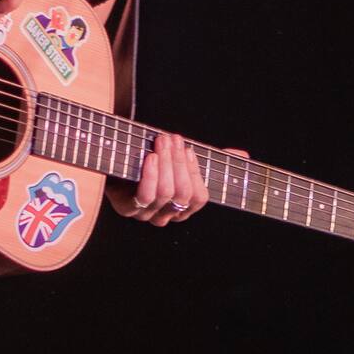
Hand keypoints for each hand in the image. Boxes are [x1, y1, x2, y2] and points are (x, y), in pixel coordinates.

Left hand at [107, 136, 248, 226]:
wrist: (110, 160)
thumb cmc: (150, 160)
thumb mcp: (181, 158)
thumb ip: (212, 159)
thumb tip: (244, 155)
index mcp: (181, 207)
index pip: (199, 198)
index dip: (196, 173)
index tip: (189, 150)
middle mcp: (166, 215)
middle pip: (182, 194)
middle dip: (179, 163)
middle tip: (172, 138)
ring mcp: (146, 213)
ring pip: (166, 193)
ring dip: (165, 163)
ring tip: (160, 140)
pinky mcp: (127, 207)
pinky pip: (144, 196)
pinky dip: (150, 175)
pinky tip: (150, 158)